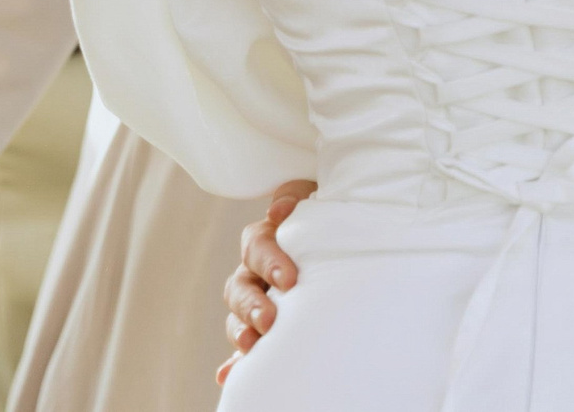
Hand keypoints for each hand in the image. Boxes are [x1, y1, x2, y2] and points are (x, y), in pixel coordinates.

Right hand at [218, 179, 314, 380]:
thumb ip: (294, 198)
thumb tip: (278, 210)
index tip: (290, 280)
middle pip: (240, 284)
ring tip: (252, 345)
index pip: (257, 245)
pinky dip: (234, 361)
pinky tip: (227, 375)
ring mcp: (258, 299)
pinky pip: (245, 345)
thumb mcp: (317, 198)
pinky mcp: (263, 326)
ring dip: (241, 329)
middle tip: (269, 320)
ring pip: (238, 314)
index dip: (269, 261)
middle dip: (252, 303)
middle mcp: (257, 269)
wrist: (345, 240)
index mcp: (269, 237)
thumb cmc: (332, 218)